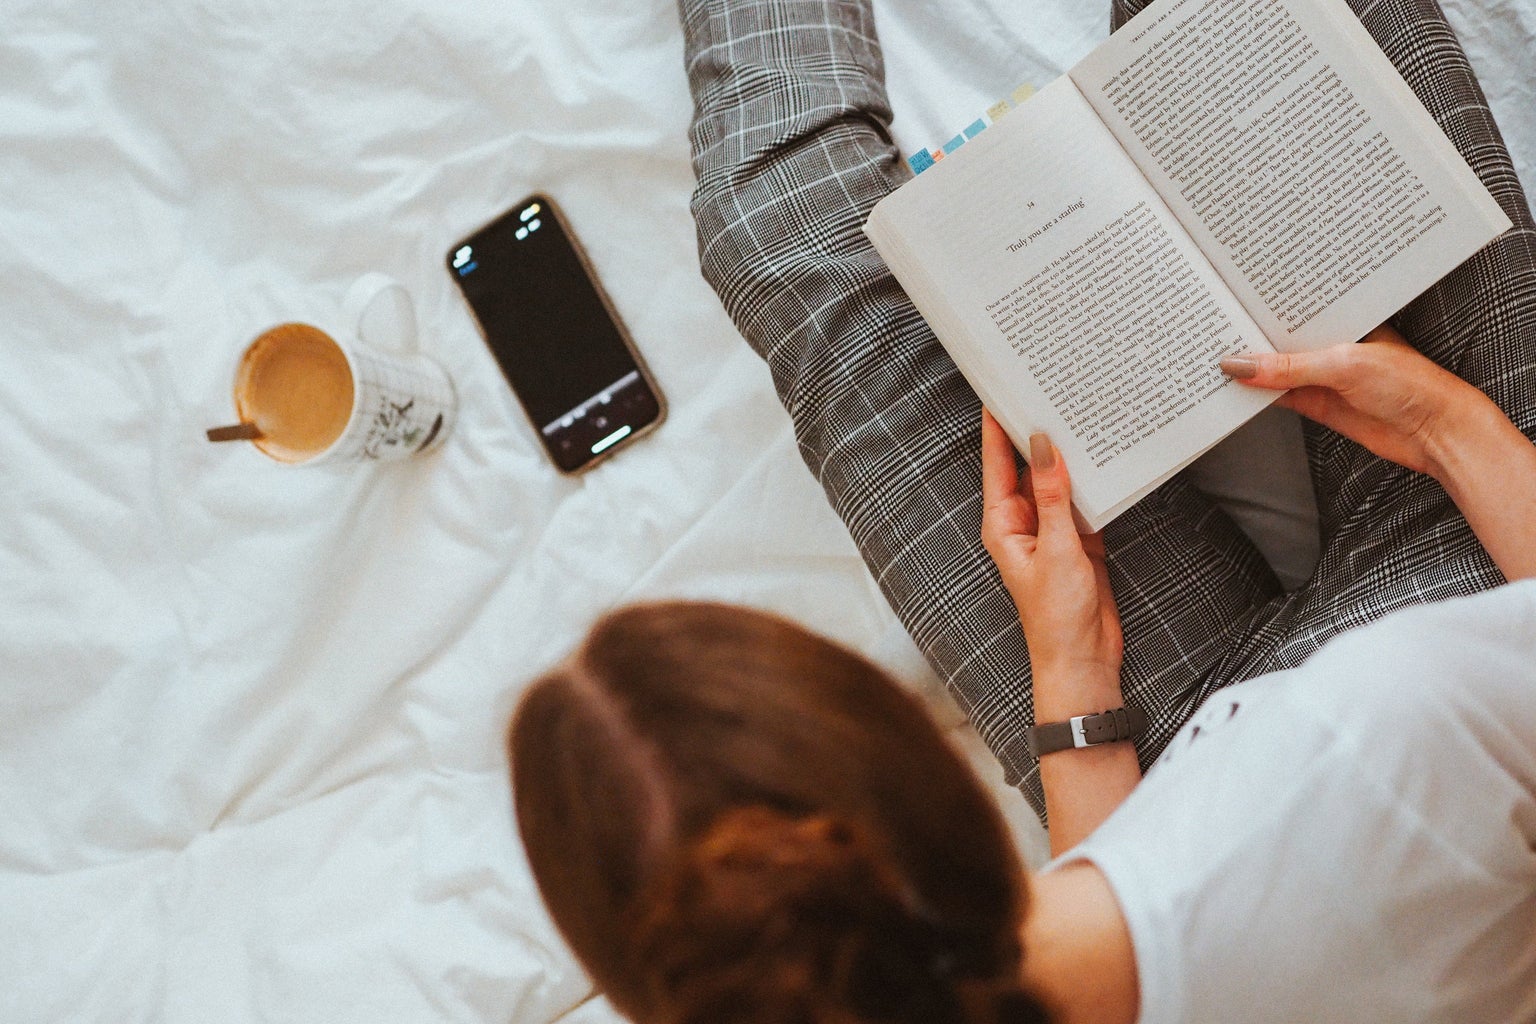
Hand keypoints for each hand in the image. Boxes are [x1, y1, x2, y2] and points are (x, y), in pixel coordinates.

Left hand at [979, 410, 1122, 710]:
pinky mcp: (1079, 538)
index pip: (997, 463)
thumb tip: (1042, 445)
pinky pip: (1082, 498)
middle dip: (1034, 430)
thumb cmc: (1057, 616)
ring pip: (1057, 479)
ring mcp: (1052, 529)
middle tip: (1045, 386)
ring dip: (1066, 452)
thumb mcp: (1057, 550)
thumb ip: (1053, 497)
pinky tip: (1102, 452)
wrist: (1083, 660)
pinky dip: (1091, 478)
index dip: (997, 426)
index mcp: (1003, 523)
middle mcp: (1023, 522)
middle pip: (1026, 465)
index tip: (1000, 388)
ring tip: (1075, 408)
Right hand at [1219, 324, 1495, 479]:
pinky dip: (1255, 395)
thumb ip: (1288, 367)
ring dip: (1248, 368)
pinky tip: (1231, 389)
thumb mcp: (1344, 365)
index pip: (1294, 307)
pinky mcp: (1318, 404)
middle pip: (1280, 338)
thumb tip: (1238, 366)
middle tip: (1209, 326)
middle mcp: (1332, 343)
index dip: (1262, 305)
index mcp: (1344, 318)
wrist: (1436, 433)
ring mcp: (1323, 375)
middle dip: (1249, 335)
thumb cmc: (1409, 385)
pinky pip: (1278, 396)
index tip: (1228, 299)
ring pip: (1275, 368)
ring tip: (1209, 356)